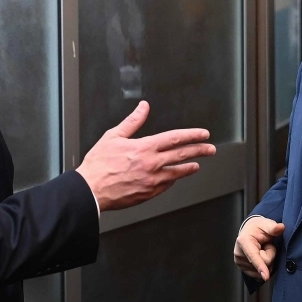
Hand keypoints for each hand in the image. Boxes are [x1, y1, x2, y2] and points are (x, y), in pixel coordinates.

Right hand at [77, 101, 215, 211]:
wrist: (91, 190)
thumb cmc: (98, 165)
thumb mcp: (113, 136)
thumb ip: (132, 122)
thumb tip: (143, 108)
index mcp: (145, 148)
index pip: (176, 138)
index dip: (192, 135)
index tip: (203, 134)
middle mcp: (152, 164)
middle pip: (183, 155)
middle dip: (200, 150)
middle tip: (210, 149)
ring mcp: (152, 181)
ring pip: (178, 173)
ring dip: (189, 167)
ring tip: (196, 165)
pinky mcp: (149, 193)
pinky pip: (167, 185)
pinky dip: (173, 179)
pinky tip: (175, 178)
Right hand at [233, 217, 285, 281]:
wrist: (250, 231)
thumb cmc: (258, 228)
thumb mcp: (267, 224)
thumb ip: (273, 228)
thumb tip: (281, 227)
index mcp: (243, 241)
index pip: (254, 256)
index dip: (261, 266)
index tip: (265, 276)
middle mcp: (239, 253)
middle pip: (263, 264)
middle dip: (270, 255)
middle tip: (266, 245)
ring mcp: (239, 262)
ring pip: (262, 270)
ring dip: (266, 262)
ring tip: (261, 250)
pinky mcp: (242, 269)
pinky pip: (259, 275)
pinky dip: (262, 267)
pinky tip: (259, 257)